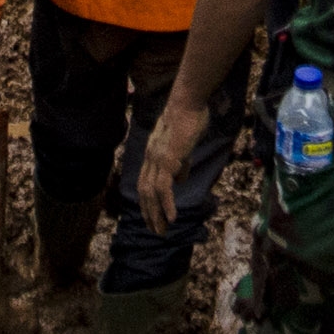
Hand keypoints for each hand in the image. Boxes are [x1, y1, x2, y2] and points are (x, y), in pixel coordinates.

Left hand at [136, 94, 210, 231]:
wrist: (188, 102)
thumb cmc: (190, 118)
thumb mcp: (184, 145)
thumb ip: (180, 163)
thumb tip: (179, 181)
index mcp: (153, 154)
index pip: (145, 182)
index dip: (147, 201)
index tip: (152, 216)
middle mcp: (151, 158)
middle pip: (144, 191)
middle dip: (148, 213)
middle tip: (155, 230)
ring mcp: (158, 159)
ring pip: (151, 193)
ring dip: (156, 214)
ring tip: (162, 230)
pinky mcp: (168, 160)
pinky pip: (164, 188)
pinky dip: (166, 205)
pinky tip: (172, 217)